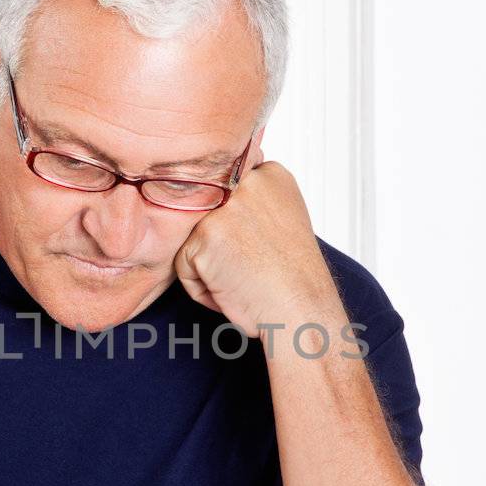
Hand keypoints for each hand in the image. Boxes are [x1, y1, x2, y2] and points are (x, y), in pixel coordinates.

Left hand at [173, 144, 332, 336]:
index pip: (227, 194)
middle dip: (222, 244)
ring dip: (211, 265)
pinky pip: (184, 264)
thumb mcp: (283, 222)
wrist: (301, 310)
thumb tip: (219, 201)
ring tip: (244, 277)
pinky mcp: (204, 235)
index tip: (261, 246)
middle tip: (253, 265)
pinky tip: (232, 289)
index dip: (239, 228)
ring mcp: (225, 207)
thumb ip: (253, 203)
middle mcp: (248, 182)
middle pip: (207, 214)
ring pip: (193, 239)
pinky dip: (201, 286)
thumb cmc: (293, 279)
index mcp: (271, 175)